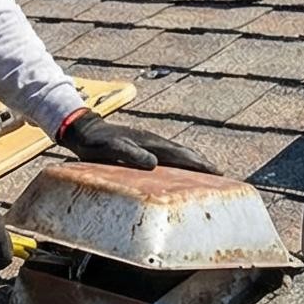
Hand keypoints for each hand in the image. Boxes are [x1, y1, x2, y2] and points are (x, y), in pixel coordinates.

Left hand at [58, 109, 219, 174]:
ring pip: (177, 153)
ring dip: (192, 162)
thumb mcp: (110, 148)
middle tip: (220, 174)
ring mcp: (149, 142)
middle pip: (184, 153)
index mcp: (150, 143)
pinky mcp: (142, 146)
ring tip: (206, 172)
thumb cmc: (95, 143)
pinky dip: (179, 162)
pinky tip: (178, 170)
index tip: (216, 172)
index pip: (180, 155)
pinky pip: (167, 155)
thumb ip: (130, 154)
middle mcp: (153, 141)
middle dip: (202, 163)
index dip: (198, 164)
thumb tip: (154, 162)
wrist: (83, 129)